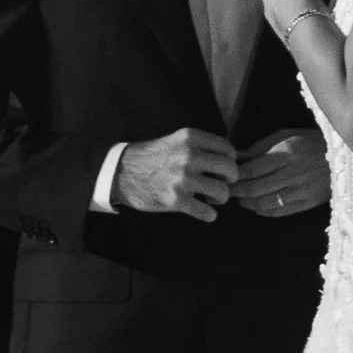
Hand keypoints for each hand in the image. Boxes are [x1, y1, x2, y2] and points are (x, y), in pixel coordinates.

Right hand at [112, 128, 238, 222]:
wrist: (121, 172)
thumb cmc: (152, 157)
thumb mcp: (177, 141)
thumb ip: (201, 146)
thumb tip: (232, 159)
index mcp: (190, 138)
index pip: (228, 148)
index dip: (231, 161)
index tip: (223, 169)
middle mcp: (189, 156)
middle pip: (230, 169)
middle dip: (230, 180)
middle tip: (220, 184)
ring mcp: (182, 178)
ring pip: (222, 192)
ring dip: (220, 198)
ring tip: (210, 198)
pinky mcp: (175, 200)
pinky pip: (207, 212)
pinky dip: (209, 214)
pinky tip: (202, 210)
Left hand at [231, 126, 329, 218]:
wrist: (346, 157)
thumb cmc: (313, 141)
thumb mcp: (288, 134)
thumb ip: (262, 145)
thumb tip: (239, 155)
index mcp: (286, 153)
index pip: (252, 170)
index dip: (236, 176)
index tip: (227, 177)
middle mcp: (292, 173)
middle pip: (255, 189)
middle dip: (237, 192)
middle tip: (228, 192)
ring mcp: (300, 191)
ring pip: (265, 203)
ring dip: (248, 204)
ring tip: (241, 200)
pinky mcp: (307, 203)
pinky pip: (280, 212)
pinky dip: (264, 211)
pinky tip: (258, 207)